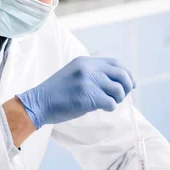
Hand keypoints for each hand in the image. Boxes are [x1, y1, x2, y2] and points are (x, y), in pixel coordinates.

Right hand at [16, 56, 134, 128]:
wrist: (39, 102)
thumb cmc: (56, 93)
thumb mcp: (74, 74)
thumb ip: (92, 74)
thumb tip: (117, 82)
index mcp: (85, 61)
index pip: (115, 63)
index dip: (126, 74)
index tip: (130, 84)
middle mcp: (88, 68)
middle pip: (121, 74)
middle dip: (127, 86)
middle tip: (121, 96)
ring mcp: (88, 81)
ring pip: (118, 90)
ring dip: (117, 99)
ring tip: (107, 103)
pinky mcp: (88, 96)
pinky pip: (111, 103)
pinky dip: (109, 107)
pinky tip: (101, 108)